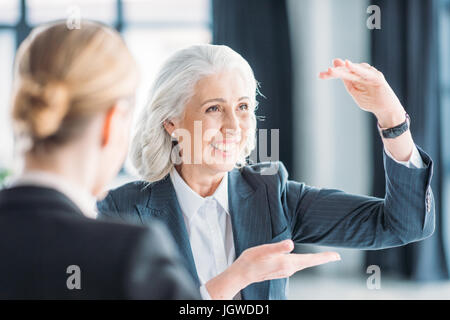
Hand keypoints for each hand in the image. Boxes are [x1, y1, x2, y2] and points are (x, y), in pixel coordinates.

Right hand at [205, 240, 339, 299]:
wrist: (242, 273)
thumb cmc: (252, 260)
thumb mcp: (264, 250)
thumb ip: (278, 247)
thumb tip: (291, 244)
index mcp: (288, 263)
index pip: (311, 260)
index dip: (325, 258)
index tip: (337, 256)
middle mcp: (289, 269)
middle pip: (309, 262)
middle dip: (322, 259)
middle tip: (335, 256)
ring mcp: (285, 270)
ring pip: (303, 264)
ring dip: (313, 260)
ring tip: (323, 257)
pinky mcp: (280, 270)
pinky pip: (296, 264)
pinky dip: (304, 261)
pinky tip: (302, 259)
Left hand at [319, 59, 404, 127]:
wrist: (385, 109)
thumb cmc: (370, 100)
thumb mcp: (354, 91)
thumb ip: (346, 80)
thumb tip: (335, 67)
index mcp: (356, 75)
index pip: (342, 73)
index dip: (331, 74)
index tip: (320, 75)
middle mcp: (363, 72)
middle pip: (346, 70)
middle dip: (335, 72)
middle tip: (324, 73)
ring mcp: (370, 74)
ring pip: (354, 70)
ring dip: (343, 69)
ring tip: (332, 70)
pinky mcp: (377, 77)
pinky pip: (365, 72)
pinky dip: (357, 68)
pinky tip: (348, 64)